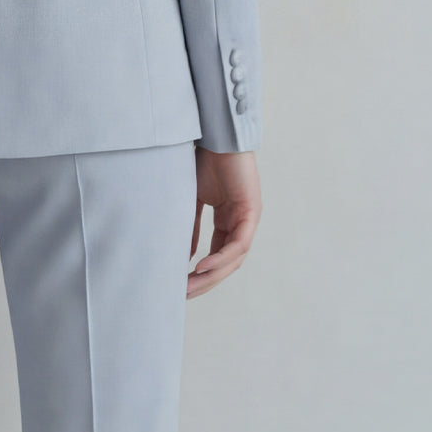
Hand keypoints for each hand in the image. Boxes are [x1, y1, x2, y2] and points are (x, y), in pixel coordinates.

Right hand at [187, 147, 261, 297]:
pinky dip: (220, 257)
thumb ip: (191, 226)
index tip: (180, 286)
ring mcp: (248, 218)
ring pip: (233, 259)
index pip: (216, 255)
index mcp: (227, 220)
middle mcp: (240, 223)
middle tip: (183, 295)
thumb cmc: (204, 161)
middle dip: (204, 281)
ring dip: (212, 275)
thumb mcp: (192, 199)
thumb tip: (186, 255)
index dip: (200, 273)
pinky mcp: (251, 212)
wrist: (216, 136)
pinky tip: (202, 267)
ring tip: (190, 286)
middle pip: (226, 263)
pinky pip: (238, 244)